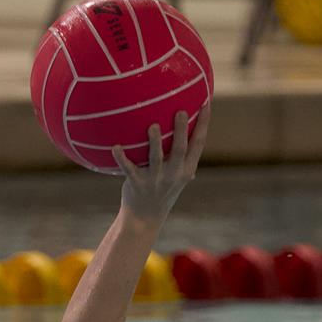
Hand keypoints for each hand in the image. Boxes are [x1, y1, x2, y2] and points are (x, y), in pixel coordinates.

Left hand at [117, 102, 207, 225]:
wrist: (145, 217)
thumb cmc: (162, 191)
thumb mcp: (178, 177)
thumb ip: (184, 158)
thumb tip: (192, 133)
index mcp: (186, 169)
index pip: (198, 144)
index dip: (203, 124)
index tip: (206, 104)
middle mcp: (173, 174)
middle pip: (179, 149)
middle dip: (181, 131)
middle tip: (181, 111)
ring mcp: (155, 180)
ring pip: (156, 158)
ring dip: (154, 142)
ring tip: (153, 126)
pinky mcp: (137, 184)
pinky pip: (129, 169)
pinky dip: (121, 158)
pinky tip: (115, 146)